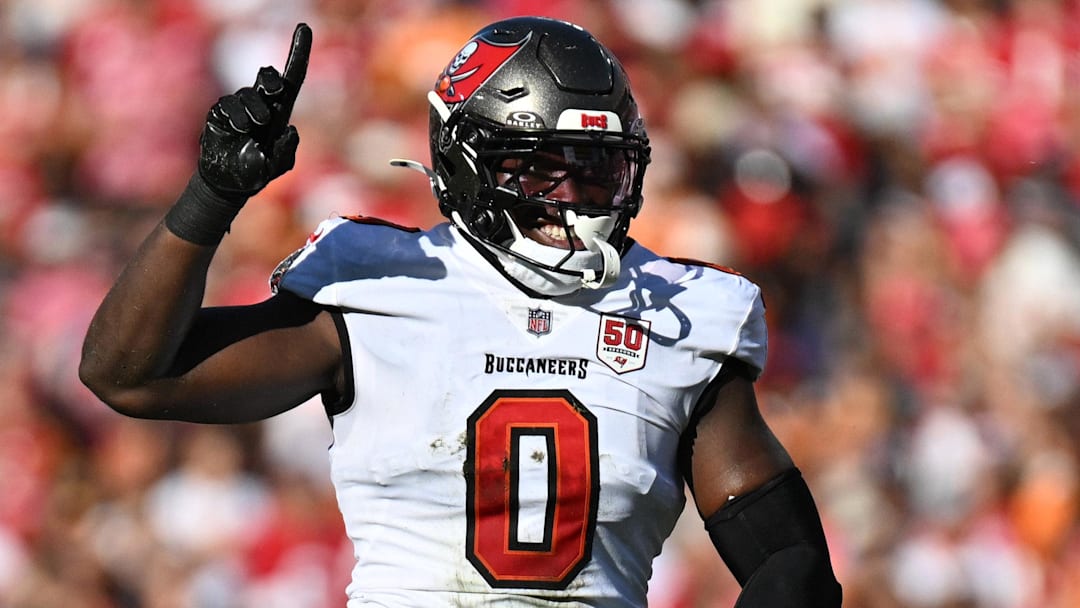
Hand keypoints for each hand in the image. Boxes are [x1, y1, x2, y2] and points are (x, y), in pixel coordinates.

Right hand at [198, 23, 311, 198]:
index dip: (299, 53)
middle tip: (275, 92)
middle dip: (271, 80)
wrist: (228, 183)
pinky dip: (235, 116)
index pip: (292, 79)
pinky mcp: (220, 114)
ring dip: (254, 108)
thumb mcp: (277, 166)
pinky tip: (239, 131)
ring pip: (248, 93)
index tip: (304, 26)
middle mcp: (261, 105)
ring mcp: (239, 108)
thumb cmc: (256, 173)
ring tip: (253, 128)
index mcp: (280, 113)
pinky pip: (228, 105)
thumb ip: (287, 152)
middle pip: (268, 78)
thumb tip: (290, 130)